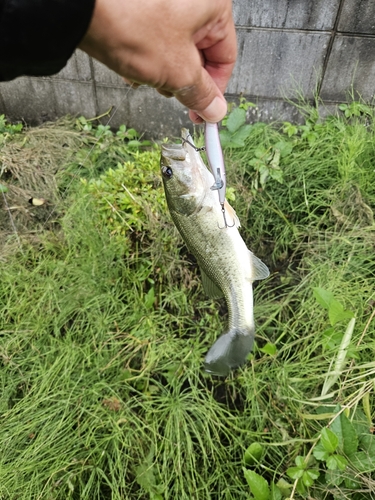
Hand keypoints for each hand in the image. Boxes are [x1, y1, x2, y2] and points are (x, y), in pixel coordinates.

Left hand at [79, 0, 236, 122]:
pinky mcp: (145, 8)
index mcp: (213, 5)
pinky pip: (156, 39)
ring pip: (176, 50)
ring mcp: (168, 3)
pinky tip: (131, 67)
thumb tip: (216, 110)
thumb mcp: (177, 71)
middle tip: (169, 93)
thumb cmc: (132, 24)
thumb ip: (201, 94)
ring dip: (162, 72)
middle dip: (182, 80)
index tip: (204, 112)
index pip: (225, 58)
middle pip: (200, 54)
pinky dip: (148, 57)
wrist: (83, 8)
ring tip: (145, 76)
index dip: (215, 90)